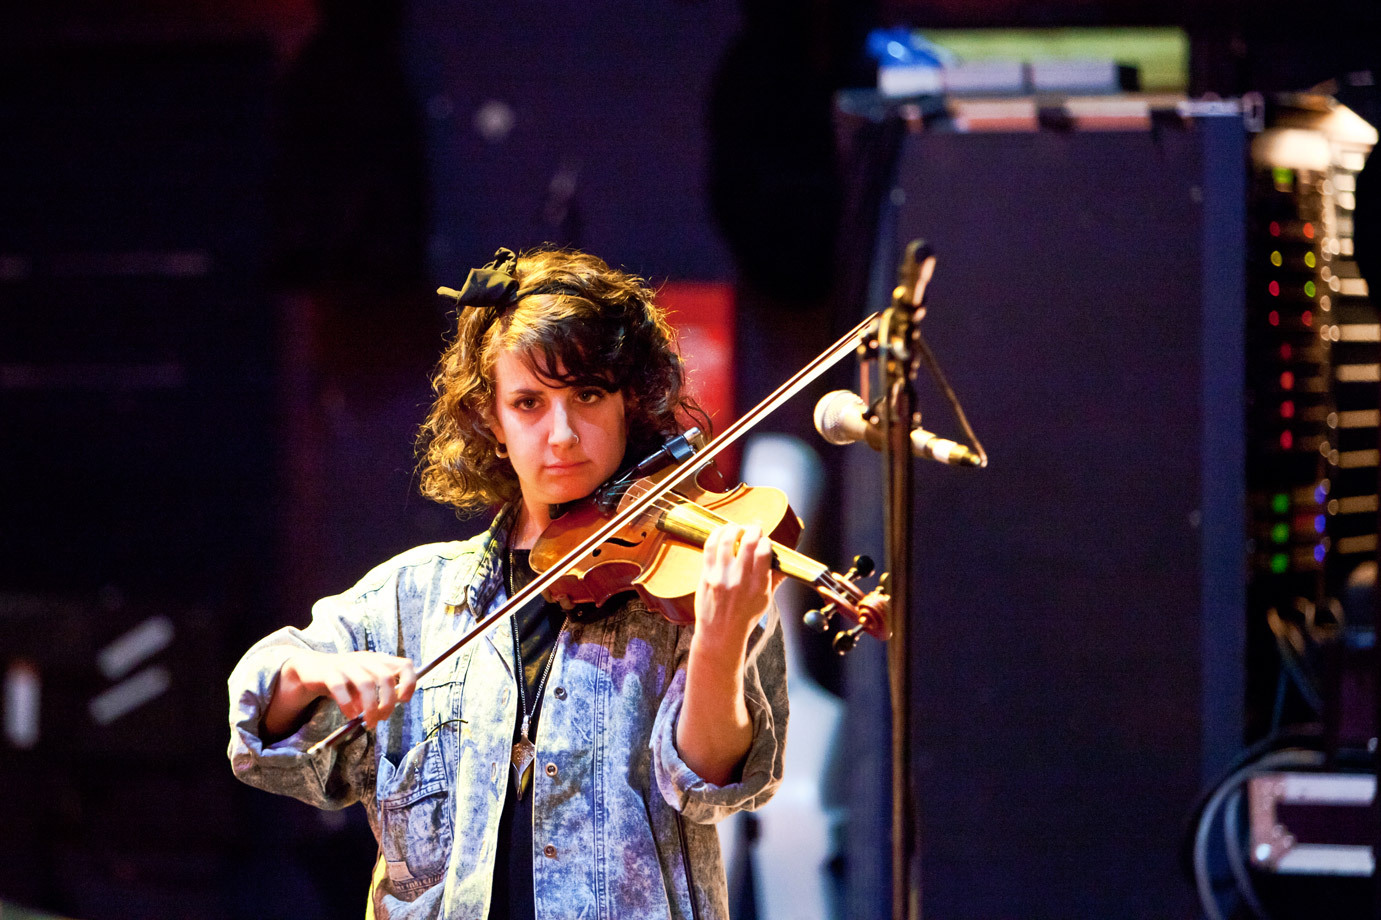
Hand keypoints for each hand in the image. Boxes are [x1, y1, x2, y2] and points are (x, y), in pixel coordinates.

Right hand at [279, 650, 418, 729]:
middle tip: (383, 718)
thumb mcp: (363, 685)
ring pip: (366, 684)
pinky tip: (350, 715)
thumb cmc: (344, 679)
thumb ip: (375, 697)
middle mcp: (365, 660)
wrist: (311, 668)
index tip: (404, 700)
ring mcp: (346, 664)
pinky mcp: (328, 672)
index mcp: (379, 660)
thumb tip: (381, 714)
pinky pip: (340, 687)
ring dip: (370, 707)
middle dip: (388, 702)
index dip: (410, 683)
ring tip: (369, 722)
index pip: (405, 665)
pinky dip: (347, 704)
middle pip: (386, 677)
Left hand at [692, 522, 773, 659]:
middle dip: (753, 529)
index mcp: (758, 586)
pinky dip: (716, 534)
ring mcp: (721, 577)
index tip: (765, 541)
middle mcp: (740, 579)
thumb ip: (775, 579)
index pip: (764, 552)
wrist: (720, 633)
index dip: (766, 541)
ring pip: (727, 540)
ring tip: (738, 528)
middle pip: (748, 542)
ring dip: (734, 528)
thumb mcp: (766, 601)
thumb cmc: (745, 617)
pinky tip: (722, 532)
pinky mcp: (706, 575)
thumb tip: (785, 562)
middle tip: (754, 529)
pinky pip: (710, 547)